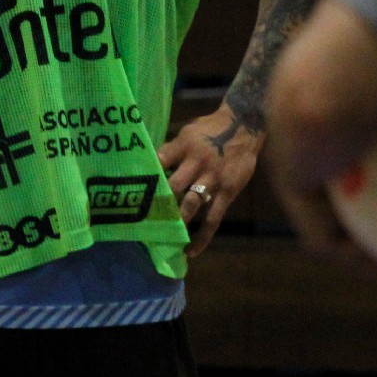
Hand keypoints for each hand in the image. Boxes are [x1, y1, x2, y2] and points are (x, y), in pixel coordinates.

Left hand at [157, 103, 262, 257]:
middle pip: (173, 186)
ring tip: (164, 237)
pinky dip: (202, 236)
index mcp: (183, 146)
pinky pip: (213, 218)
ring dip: (177, 221)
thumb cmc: (209, 129)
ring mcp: (213, 178)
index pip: (159, 161)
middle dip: (159, 202)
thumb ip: (172, 151)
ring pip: (191, 204)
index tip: (132, 193)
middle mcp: (197, 162)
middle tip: (143, 219)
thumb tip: (151, 170)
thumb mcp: (187, 133)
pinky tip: (191, 250)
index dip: (147, 176)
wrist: (243, 125)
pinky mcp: (228, 191)